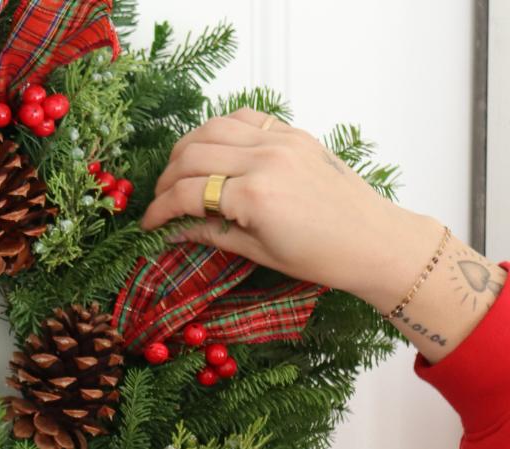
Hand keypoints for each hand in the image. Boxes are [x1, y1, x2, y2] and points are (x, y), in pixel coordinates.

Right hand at [141, 108, 444, 313]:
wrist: (374, 240)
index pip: (187, 194)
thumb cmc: (320, 257)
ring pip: (211, 129)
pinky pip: (244, 117)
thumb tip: (172, 231)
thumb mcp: (258, 252)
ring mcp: (280, 141)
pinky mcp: (293, 133)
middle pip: (191, 155)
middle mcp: (264, 159)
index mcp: (255, 196)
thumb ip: (211, 233)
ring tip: (179, 174)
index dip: (159, 210)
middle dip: (166, 180)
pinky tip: (213, 150)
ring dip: (186, 150)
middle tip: (160, 201)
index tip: (148, 224)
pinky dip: (219, 129)